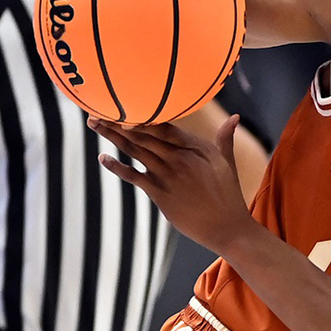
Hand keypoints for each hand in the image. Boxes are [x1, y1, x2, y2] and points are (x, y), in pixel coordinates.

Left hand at [89, 114, 256, 255]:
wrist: (227, 227)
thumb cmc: (228, 195)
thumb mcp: (227, 163)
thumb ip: (225, 139)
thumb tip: (235, 117)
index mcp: (197, 147)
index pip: (165, 125)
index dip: (143, 114)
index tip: (125, 103)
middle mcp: (180, 157)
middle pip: (144, 133)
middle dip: (118, 121)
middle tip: (97, 109)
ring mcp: (168, 175)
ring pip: (134, 149)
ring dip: (111, 136)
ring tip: (94, 123)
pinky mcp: (159, 193)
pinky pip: (132, 175)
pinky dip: (115, 166)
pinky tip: (102, 158)